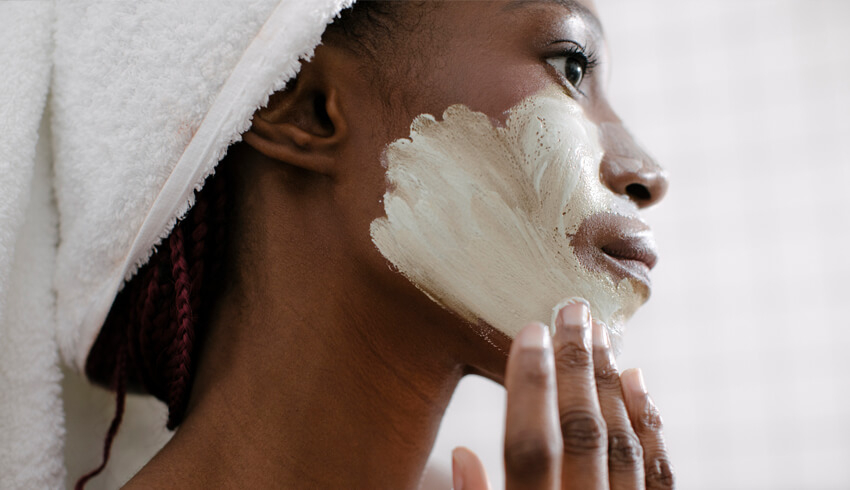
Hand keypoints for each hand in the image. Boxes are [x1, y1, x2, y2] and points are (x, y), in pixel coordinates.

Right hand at [451, 301, 673, 489]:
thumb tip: (461, 453)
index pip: (530, 447)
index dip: (530, 387)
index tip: (531, 333)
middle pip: (582, 433)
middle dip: (576, 366)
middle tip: (573, 311)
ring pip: (622, 444)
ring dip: (609, 382)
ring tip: (598, 333)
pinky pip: (659, 472)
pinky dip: (649, 422)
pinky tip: (638, 380)